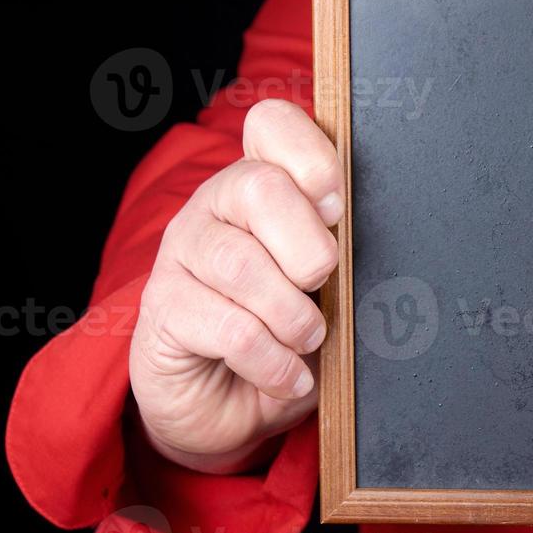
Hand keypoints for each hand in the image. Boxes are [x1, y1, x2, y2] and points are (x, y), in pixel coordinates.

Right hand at [130, 99, 342, 473]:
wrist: (234, 408)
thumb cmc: (291, 336)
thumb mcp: (330, 291)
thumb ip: (344, 255)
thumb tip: (370, 247)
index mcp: (262, 185)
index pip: (271, 125)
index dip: (311, 156)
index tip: (338, 208)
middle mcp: (215, 206)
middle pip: (260, 187)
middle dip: (310, 250)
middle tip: (323, 289)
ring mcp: (182, 254)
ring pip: (243, 265)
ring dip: (293, 316)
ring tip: (308, 340)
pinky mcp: (162, 309)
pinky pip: (231, 328)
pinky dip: (274, 361)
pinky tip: (289, 376)